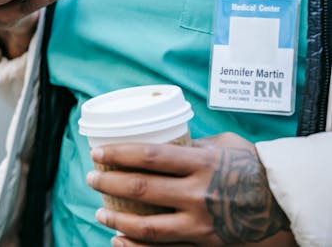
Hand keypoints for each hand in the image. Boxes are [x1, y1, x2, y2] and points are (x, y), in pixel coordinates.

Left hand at [86, 132, 294, 245]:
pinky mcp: (205, 244)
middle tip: (91, 178)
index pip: (148, 156)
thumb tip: (158, 141)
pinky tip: (118, 240)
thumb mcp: (222, 145)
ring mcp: (202, 223)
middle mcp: (198, 193)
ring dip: (118, 219)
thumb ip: (190, 145)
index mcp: (201, 162)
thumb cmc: (252, 167)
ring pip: (148, 226)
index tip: (97, 152)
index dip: (118, 154)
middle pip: (142, 188)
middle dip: (109, 183)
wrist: (285, 203)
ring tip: (100, 212)